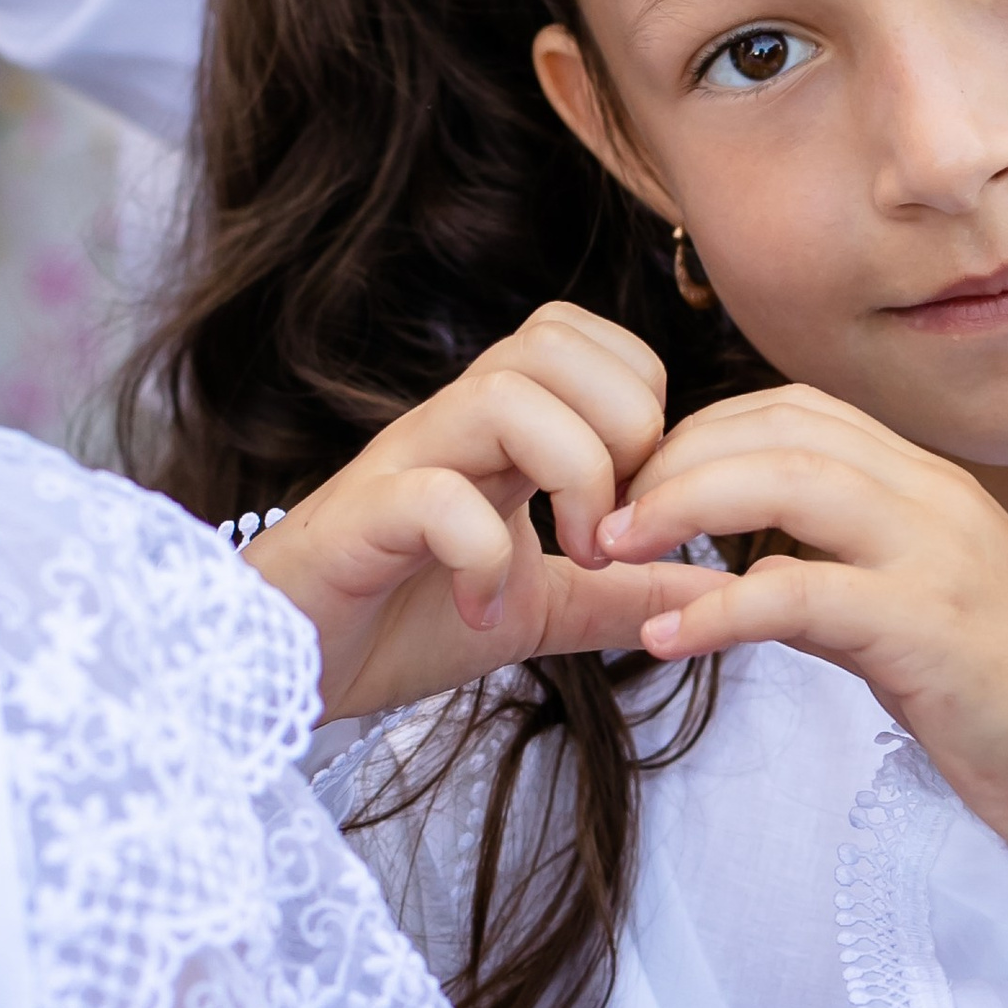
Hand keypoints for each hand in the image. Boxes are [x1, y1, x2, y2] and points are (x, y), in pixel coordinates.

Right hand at [245, 303, 713, 717]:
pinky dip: (484, 553)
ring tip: (575, 559)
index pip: (588, 340)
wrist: (287, 668)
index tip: (643, 505)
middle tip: (618, 531)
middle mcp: (451, 426)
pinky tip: (486, 611)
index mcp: (498, 430)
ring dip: (572, 476)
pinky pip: (435, 497)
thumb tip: (719, 588)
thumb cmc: (401, 618)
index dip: (642, 402)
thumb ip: (623, 592)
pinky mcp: (360, 522)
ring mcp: (402, 465)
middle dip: (622, 430)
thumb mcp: (539, 609)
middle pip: (556, 343)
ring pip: (506, 394)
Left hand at [594, 383, 1007, 885]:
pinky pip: (804, 594)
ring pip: (787, 481)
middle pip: (777, 429)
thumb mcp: (913, 619)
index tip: (636, 487)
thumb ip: (835, 582)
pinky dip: (722, 608)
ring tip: (609, 552)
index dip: (699, 433)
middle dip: (671, 460)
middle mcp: (932, 499)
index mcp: (927, 486)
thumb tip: (749, 578)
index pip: (793, 412)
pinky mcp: (931, 630)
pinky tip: (667, 636)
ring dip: (680, 507)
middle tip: (598, 517)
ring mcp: (937, 557)